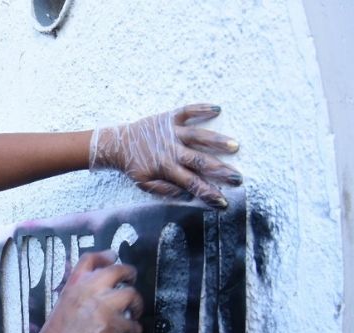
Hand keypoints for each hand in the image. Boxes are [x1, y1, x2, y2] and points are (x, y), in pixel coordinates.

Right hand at [31, 251, 142, 332]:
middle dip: (130, 274)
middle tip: (131, 282)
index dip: (104, 256)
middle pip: (118, 270)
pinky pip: (132, 324)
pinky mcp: (111, 325)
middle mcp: (88, 291)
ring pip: (131, 295)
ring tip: (134, 313)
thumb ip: (78, 296)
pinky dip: (134, 330)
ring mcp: (101, 307)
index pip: (89, 260)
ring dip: (137, 304)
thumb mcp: (62, 308)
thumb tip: (96, 295)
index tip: (112, 256)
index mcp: (73, 286)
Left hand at [91, 104, 240, 209]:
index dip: (208, 193)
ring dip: (217, 141)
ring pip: (198, 136)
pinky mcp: (168, 118)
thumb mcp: (144, 183)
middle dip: (221, 170)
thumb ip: (164, 190)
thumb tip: (187, 195)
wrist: (117, 144)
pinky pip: (187, 111)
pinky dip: (202, 109)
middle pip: (200, 161)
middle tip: (238, 177)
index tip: (224, 202)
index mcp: (166, 168)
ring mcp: (171, 133)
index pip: (192, 184)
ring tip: (235, 146)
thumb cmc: (134, 166)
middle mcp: (171, 150)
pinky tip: (218, 109)